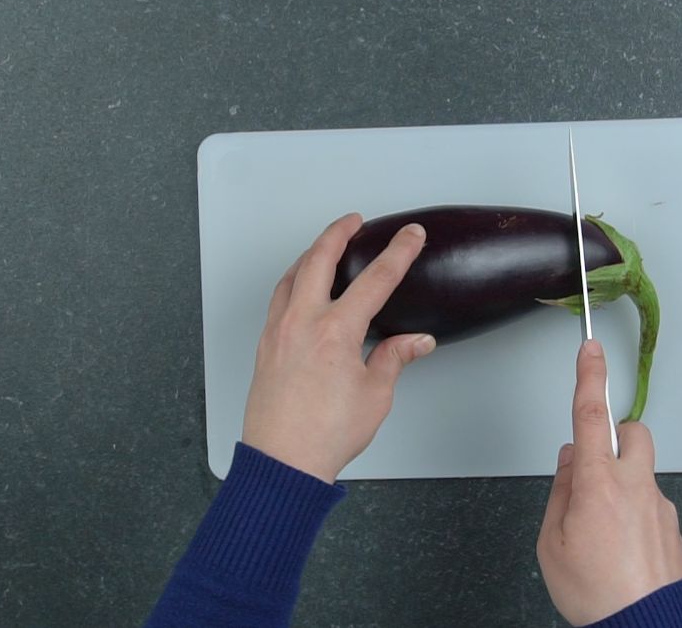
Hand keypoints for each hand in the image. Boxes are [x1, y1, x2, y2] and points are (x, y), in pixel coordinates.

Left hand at [241, 213, 435, 483]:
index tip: (411, 235)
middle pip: (319, 260)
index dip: (398, 253)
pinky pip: (277, 299)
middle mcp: (302, 323)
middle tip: (354, 220)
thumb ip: (394, 358)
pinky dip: (291, 281)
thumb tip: (416, 341)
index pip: (375, 280)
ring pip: (291, 276)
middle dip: (338, 233)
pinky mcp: (265, 347)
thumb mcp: (375, 395)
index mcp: (335, 331)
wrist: (282, 462)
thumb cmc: (325, 434)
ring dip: (310, 254)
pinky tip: (297, 286)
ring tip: (324, 247)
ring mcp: (278, 332)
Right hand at [536, 339, 681, 625]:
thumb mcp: (553, 542)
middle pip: (633, 433)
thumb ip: (561, 492)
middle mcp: (637, 487)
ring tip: (602, 527)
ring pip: (643, 471)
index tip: (590, 348)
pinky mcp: (673, 527)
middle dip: (615, 437)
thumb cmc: (596, 592)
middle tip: (594, 467)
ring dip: (623, 482)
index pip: (592, 414)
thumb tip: (571, 464)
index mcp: (599, 484)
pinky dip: (635, 513)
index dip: (589, 376)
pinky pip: (652, 503)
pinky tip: (620, 546)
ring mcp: (661, 507)